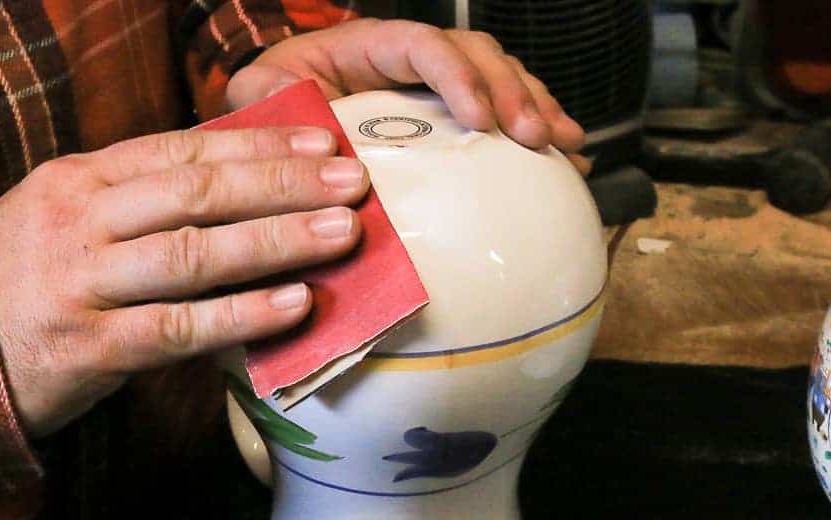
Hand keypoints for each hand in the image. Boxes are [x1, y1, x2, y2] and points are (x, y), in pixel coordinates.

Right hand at [0, 126, 368, 437]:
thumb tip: (246, 188)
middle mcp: (80, 222)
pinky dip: (241, 317)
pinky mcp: (91, 346)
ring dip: (275, 241)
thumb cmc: (34, 280)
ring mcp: (84, 284)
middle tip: (352, 184)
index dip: (256, 147)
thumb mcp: (74, 219)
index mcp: (81, 181)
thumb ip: (143, 202)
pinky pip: (178, 328)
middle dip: (282, 186)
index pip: (181, 151)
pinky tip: (294, 305)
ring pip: (192, 254)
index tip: (321, 146)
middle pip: (196, 193)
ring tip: (341, 234)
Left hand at [227, 19, 589, 173]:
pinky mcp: (451, 124)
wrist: (282, 129)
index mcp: (368, 46)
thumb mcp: (260, 96)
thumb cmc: (273, 106)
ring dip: (536, 108)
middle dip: (513, 91)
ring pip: (501, 79)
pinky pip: (504, 117)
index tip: (480, 120)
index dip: (457, 76)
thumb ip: (274, 98)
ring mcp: (436, 90)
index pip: (423, 45)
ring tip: (563, 145)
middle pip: (476, 55)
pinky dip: (539, 133)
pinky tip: (570, 161)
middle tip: (533, 136)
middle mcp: (410, 60)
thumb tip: (308, 126)